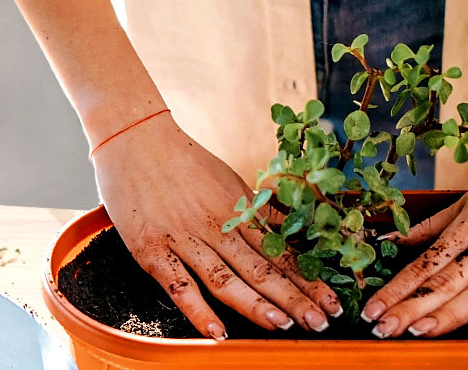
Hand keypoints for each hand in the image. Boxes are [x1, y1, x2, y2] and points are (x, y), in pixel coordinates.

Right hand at [93, 115, 341, 338]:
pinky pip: (178, 285)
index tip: (332, 301)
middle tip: (321, 322)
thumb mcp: (231, 183)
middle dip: (295, 298)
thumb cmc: (183, 160)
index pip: (281, 253)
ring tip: (282, 326)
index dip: (309, 280)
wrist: (134, 136)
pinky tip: (217, 331)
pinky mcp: (153, 250)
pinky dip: (197, 310)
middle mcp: (217, 228)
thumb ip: (257, 213)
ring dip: (256, 305)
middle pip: (262, 270)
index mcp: (239, 212)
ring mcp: (184, 240)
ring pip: (226, 279)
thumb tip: (292, 232)